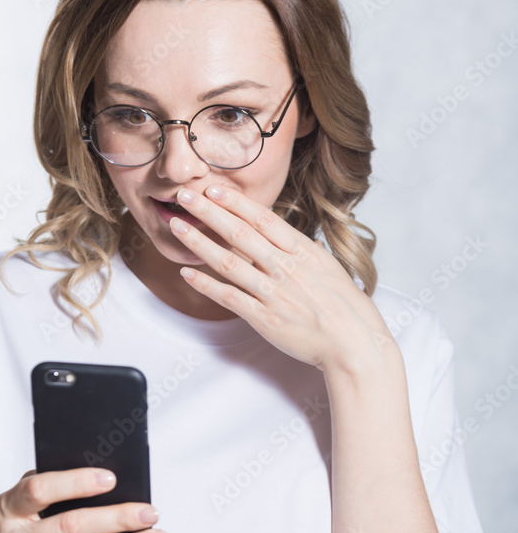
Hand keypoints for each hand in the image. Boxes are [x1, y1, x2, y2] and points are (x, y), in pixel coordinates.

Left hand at [169, 184, 394, 373]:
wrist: (355, 345)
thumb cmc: (348, 309)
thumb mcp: (332, 270)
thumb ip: (309, 253)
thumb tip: (299, 240)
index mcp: (303, 252)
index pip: (263, 219)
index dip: (236, 202)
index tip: (214, 188)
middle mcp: (286, 268)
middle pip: (239, 232)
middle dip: (208, 211)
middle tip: (185, 195)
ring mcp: (274, 293)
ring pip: (228, 261)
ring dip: (198, 241)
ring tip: (176, 226)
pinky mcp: (265, 319)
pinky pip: (229, 297)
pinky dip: (205, 285)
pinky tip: (187, 273)